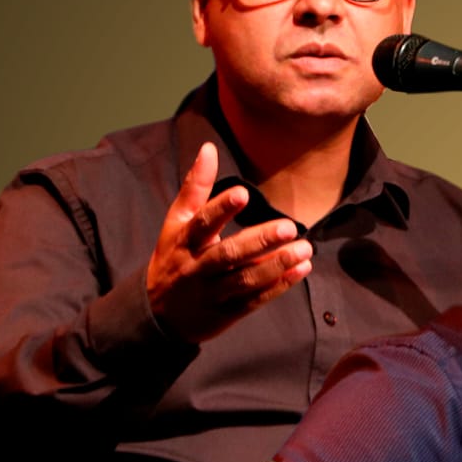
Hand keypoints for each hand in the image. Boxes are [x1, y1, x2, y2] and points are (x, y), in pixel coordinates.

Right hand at [145, 143, 312, 342]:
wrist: (157, 313)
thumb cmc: (174, 257)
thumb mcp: (176, 222)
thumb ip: (195, 187)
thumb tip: (208, 148)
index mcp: (183, 241)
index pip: (202, 223)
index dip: (221, 208)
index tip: (244, 193)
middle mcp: (196, 267)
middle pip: (228, 254)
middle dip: (259, 241)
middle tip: (290, 227)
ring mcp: (211, 293)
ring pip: (244, 280)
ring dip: (276, 265)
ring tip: (304, 249)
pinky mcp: (226, 313)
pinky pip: (254, 300)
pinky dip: (278, 286)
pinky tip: (301, 270)